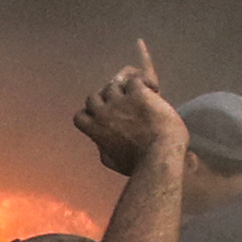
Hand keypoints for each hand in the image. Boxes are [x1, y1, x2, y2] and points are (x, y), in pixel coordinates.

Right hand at [73, 38, 184, 177]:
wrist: (161, 155)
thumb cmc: (141, 163)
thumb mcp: (114, 162)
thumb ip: (103, 149)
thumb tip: (100, 143)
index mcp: (95, 130)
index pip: (80, 116)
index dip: (90, 114)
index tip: (103, 116)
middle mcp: (103, 113)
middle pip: (94, 96)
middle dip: (107, 99)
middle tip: (124, 102)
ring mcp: (120, 101)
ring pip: (114, 84)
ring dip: (126, 88)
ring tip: (142, 95)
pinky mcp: (138, 94)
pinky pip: (135, 78)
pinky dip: (144, 81)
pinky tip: (154, 89)